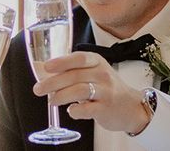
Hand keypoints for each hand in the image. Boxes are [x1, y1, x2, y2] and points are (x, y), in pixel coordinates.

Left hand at [32, 52, 149, 134]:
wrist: (131, 107)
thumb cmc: (105, 87)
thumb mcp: (89, 73)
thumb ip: (66, 70)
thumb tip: (37, 66)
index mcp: (96, 61)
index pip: (78, 58)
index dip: (61, 62)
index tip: (46, 67)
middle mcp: (102, 73)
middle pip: (74, 76)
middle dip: (53, 82)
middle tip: (38, 89)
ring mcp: (106, 91)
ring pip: (80, 91)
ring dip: (61, 96)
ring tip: (51, 101)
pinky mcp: (107, 108)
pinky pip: (88, 109)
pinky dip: (76, 110)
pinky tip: (70, 111)